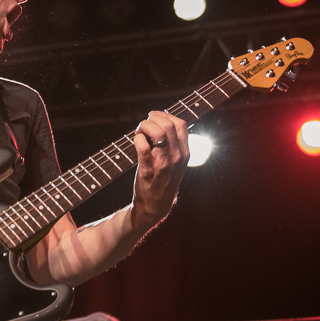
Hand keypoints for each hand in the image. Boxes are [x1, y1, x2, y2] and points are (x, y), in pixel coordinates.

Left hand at [132, 111, 189, 227]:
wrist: (155, 205)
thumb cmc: (162, 180)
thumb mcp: (175, 162)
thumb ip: (173, 145)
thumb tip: (161, 123)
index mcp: (184, 153)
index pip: (180, 124)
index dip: (165, 115)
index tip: (153, 118)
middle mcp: (177, 157)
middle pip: (169, 124)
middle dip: (152, 119)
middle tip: (143, 126)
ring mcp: (164, 163)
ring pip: (158, 132)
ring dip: (144, 126)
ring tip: (139, 132)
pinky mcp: (149, 169)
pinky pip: (143, 146)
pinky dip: (137, 139)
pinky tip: (135, 141)